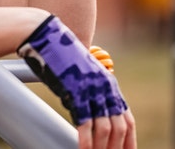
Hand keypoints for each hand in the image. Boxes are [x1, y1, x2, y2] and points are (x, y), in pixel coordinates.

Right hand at [18, 16, 135, 147]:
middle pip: (120, 127)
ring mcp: (91, 89)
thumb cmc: (59, 56)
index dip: (128, 140)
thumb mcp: (81, 73)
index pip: (127, 118)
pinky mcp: (76, 90)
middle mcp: (105, 87)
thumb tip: (87, 112)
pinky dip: (86, 141)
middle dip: (116, 148)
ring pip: (105, 128)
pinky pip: (85, 122)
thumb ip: (89, 91)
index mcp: (109, 84)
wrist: (46, 36)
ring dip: (102, 148)